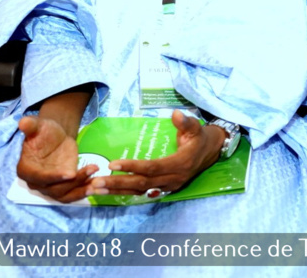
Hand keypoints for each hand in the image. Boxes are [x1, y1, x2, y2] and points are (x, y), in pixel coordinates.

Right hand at [16, 116, 97, 202]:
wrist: (56, 137)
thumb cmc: (45, 132)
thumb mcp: (39, 126)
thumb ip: (31, 126)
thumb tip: (23, 122)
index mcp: (26, 169)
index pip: (39, 177)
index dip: (54, 177)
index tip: (71, 173)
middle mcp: (35, 182)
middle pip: (54, 189)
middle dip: (74, 182)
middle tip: (92, 170)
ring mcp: (49, 187)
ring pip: (64, 195)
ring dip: (81, 190)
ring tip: (97, 182)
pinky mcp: (62, 187)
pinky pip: (71, 195)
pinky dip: (83, 192)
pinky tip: (97, 185)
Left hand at [88, 110, 223, 196]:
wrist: (211, 152)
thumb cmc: (200, 137)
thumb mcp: (196, 127)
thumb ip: (185, 122)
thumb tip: (175, 114)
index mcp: (180, 163)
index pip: (152, 167)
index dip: (132, 166)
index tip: (112, 164)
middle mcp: (174, 179)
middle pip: (142, 183)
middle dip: (118, 183)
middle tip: (95, 183)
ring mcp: (169, 186)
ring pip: (140, 191)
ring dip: (117, 191)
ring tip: (94, 190)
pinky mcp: (165, 189)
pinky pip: (143, 193)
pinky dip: (125, 193)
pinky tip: (109, 193)